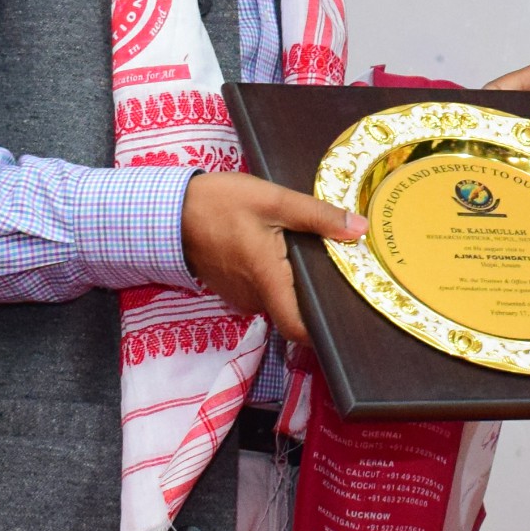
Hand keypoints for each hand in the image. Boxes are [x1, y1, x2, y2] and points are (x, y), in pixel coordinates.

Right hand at [181, 171, 363, 341]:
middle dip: (314, 292)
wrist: (170, 211)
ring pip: (278, 299)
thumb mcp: (273, 200)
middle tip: (334, 264)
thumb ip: (318, 216)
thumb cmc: (220, 204)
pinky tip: (279, 252)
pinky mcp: (231, 290)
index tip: (345, 313)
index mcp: (268, 280)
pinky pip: (262, 291)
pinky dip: (273, 278)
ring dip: (292, 281)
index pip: (298, 328)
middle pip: (293, 308)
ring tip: (306, 252)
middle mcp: (254, 298)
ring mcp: (240, 297)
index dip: (323, 330)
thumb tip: (359, 229)